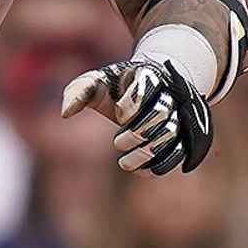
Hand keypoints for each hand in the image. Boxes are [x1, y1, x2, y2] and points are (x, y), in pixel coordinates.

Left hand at [59, 55, 213, 174]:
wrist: (153, 84)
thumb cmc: (119, 85)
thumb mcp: (97, 82)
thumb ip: (79, 92)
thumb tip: (65, 113)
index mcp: (147, 75)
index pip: (145, 87)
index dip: (131, 104)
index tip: (117, 114)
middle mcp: (168, 93)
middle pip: (161, 113)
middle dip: (137, 132)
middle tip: (117, 142)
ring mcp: (178, 115)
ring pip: (172, 134)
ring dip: (148, 152)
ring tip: (124, 163)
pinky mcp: (181, 135)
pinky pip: (179, 151)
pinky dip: (162, 164)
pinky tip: (141, 172)